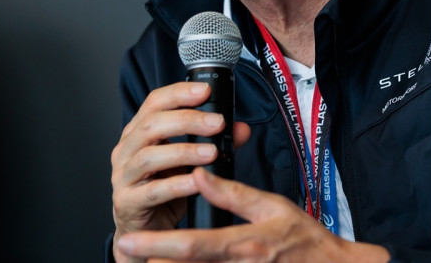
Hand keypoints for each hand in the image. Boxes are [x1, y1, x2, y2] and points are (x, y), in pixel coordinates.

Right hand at [111, 82, 250, 262]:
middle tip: (217, 122)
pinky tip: (198, 182)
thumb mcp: (191, 163)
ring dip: (183, 151)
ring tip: (212, 152)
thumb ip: (215, 143)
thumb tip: (241, 129)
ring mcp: (123, 177)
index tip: (205, 90)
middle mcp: (126, 151)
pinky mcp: (127, 203)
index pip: (154, 103)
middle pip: (151, 125)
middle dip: (187, 120)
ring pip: (149, 156)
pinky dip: (177, 185)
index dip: (179, 93)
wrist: (146, 232)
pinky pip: (152, 192)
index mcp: (139, 133)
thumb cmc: (165, 191)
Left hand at [115, 168, 390, 262]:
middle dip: (152, 259)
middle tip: (125, 251)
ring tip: (143, 255)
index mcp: (246, 245)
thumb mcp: (273, 207)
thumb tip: (201, 175)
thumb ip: (233, 194)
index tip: (130, 241)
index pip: (195, 246)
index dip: (160, 245)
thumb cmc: (305, 239)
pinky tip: (170, 258)